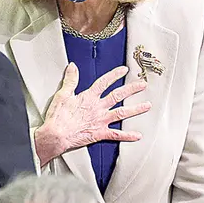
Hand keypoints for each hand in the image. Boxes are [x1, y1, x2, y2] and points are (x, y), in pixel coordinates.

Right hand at [34, 63, 150, 164]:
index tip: (124, 70)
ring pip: (122, 113)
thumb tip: (73, 67)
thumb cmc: (58, 117)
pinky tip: (137, 136)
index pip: (104, 82)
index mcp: (89, 97)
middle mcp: (98, 107)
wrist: (56, 135)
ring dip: (136, 109)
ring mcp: (100, 120)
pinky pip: (116, 135)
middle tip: (143, 85)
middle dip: (132, 89)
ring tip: (147, 105)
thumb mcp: (62, 94)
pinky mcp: (99, 133)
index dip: (115, 75)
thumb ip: (70, 80)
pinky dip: (128, 136)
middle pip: (118, 95)